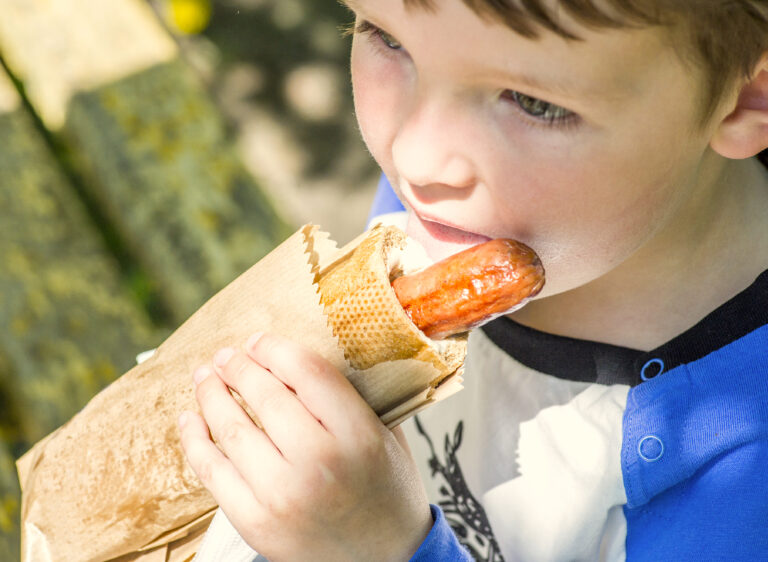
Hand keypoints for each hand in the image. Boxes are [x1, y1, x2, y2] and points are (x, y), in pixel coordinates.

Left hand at [179, 332, 431, 561]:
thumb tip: (299, 357)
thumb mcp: (386, 435)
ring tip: (205, 378)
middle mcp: (318, 463)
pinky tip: (190, 419)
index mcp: (357, 435)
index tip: (259, 340)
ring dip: (211, 396)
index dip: (274, 348)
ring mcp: (282, 496)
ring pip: (231, 429)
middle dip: (238, 367)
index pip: (305, 371)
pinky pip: (212, 471)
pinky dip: (195, 440)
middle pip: (264, 395)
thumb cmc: (387, 491)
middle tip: (225, 355)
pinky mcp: (256, 523)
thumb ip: (351, 396)